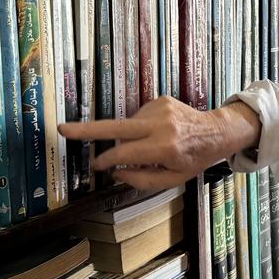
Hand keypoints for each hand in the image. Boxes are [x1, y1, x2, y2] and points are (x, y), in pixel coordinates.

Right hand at [58, 97, 260, 190]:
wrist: (217, 132)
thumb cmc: (194, 159)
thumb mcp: (172, 179)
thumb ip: (141, 179)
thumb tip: (115, 172)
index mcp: (164, 147)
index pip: (124, 153)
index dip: (106, 160)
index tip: (95, 165)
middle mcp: (161, 125)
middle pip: (116, 127)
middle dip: (87, 129)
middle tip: (62, 128)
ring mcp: (160, 108)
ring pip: (128, 125)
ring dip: (130, 136)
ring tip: (152, 145)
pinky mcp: (160, 99)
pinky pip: (138, 117)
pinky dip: (140, 127)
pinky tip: (157, 132)